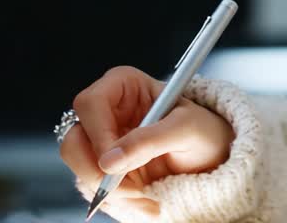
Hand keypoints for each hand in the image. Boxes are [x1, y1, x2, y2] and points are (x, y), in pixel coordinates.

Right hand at [59, 65, 235, 219]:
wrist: (212, 157)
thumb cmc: (203, 131)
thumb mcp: (186, 129)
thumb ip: (149, 140)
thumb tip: (110, 160)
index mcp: (123, 86)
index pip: (90, 104)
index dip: (98, 136)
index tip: (115, 164)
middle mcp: (107, 111)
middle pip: (74, 139)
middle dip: (98, 172)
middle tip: (129, 190)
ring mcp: (102, 140)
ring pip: (79, 167)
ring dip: (109, 191)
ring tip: (146, 199)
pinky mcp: (105, 167)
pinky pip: (93, 186)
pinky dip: (116, 201)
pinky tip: (145, 201)